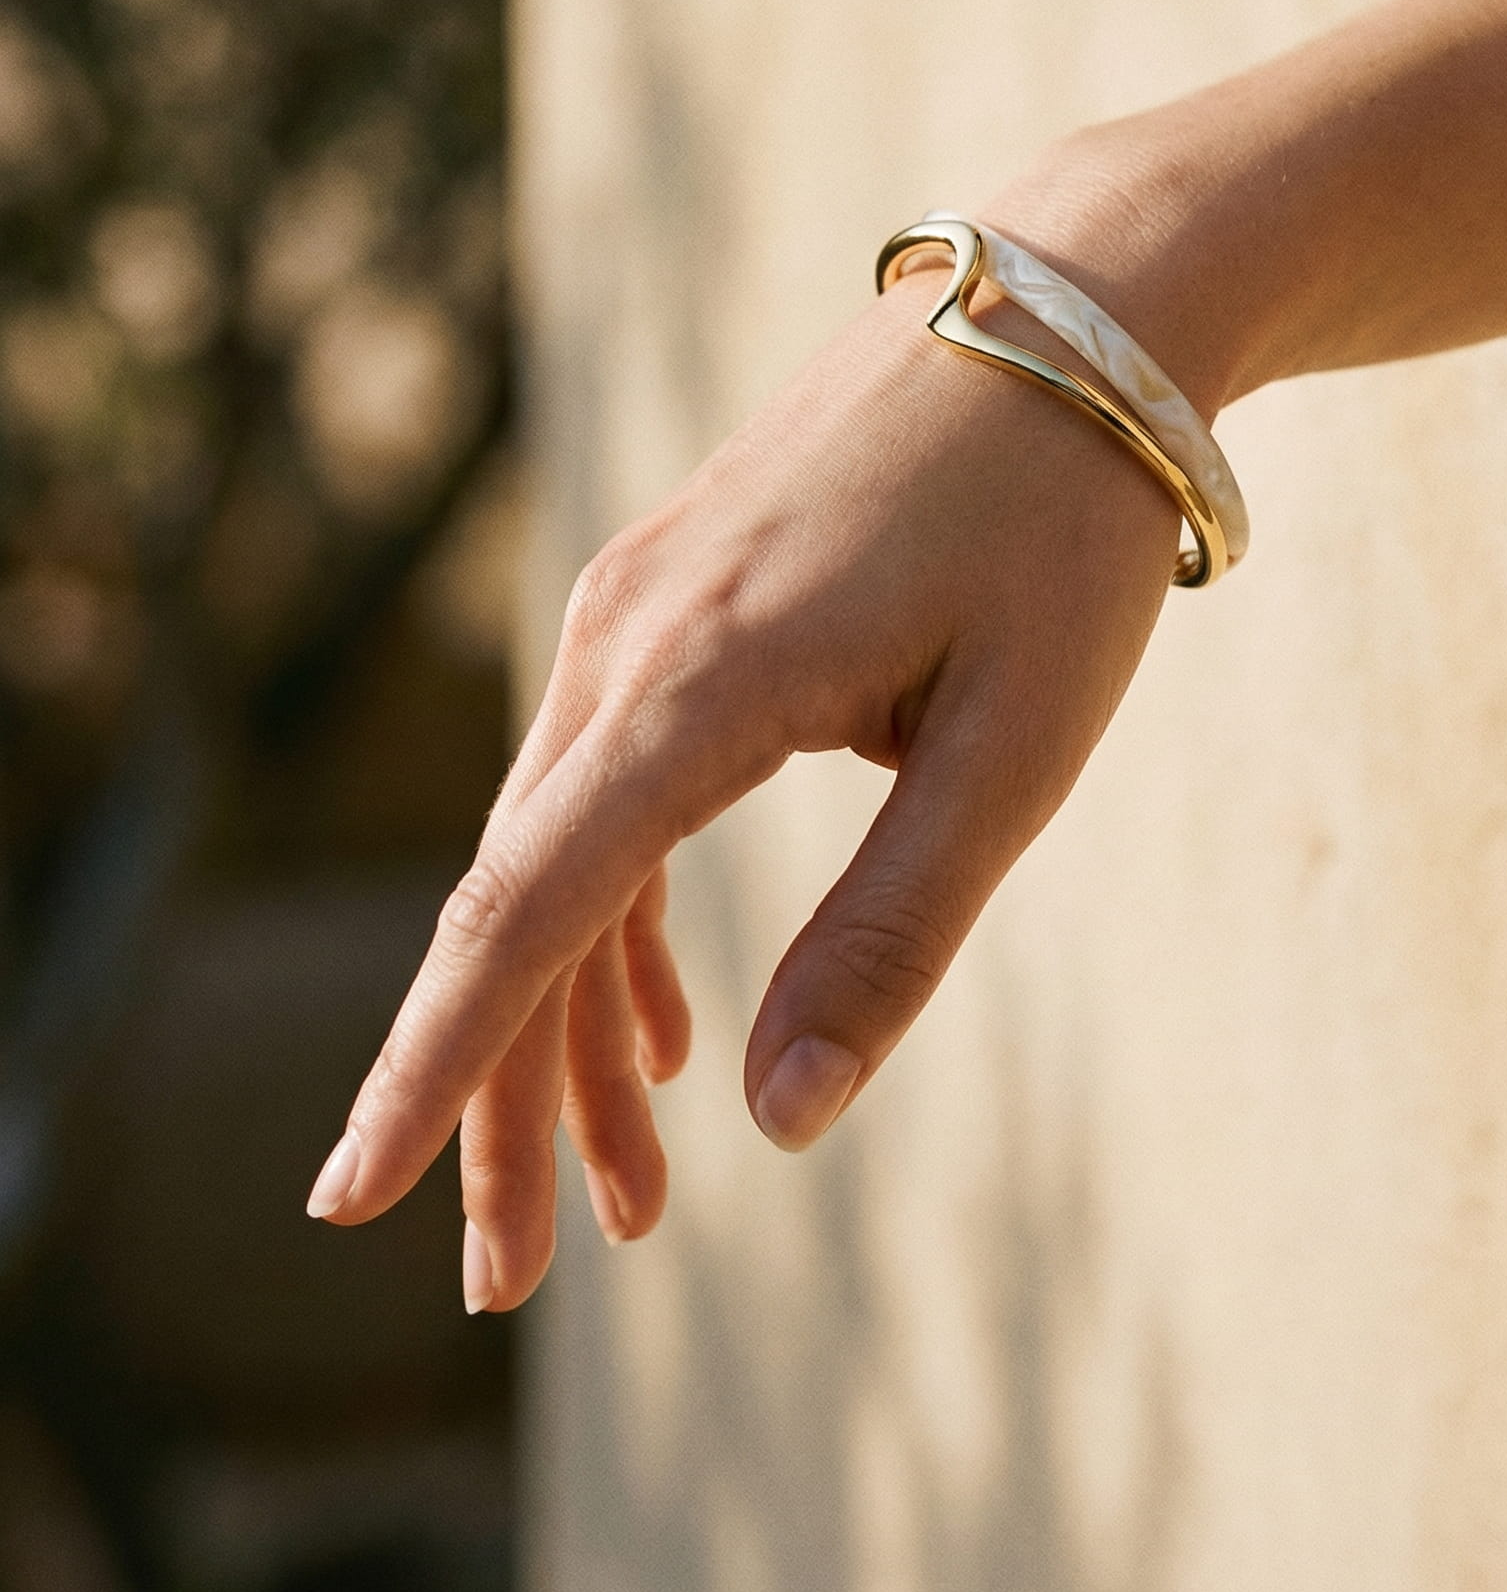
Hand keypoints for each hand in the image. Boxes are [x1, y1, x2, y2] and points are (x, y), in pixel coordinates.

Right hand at [306, 262, 1181, 1311]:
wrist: (1068, 314)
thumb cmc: (1060, 528)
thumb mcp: (1012, 746)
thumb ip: (891, 931)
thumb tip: (773, 1121)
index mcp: (698, 681)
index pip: (524, 913)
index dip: (437, 1072)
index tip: (352, 1201)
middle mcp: (628, 637)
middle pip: (522, 903)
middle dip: (511, 1097)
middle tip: (524, 1277)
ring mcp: (640, 602)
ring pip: (559, 847)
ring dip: (578, 1020)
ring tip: (633, 1188)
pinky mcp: (680, 588)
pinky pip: (607, 778)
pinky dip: (621, 914)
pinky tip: (671, 1022)